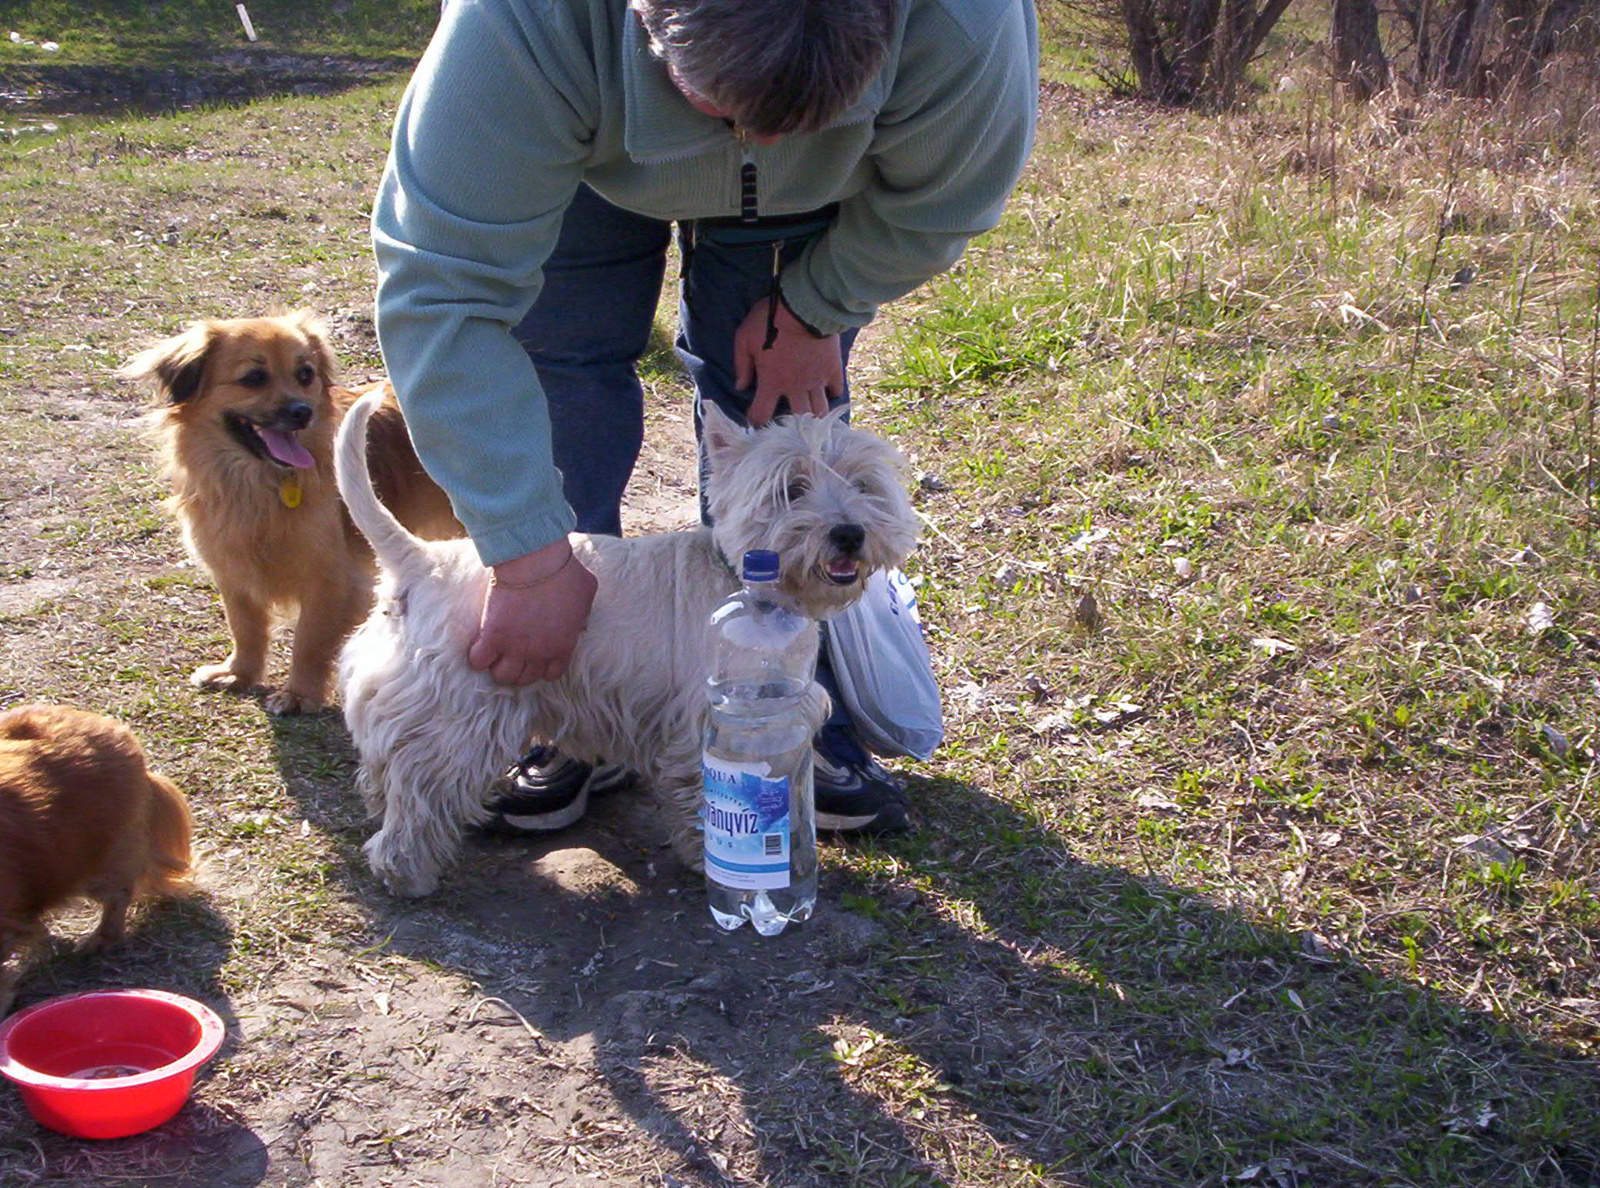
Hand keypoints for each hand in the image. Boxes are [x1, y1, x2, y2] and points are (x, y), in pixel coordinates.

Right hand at [467, 538, 596, 684]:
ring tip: (496, 654)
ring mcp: (515, 647)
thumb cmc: (564, 571)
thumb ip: (583, 611)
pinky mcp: (492, 636)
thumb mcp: (586, 592)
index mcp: (563, 645)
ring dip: (498, 667)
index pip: (551, 674)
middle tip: (512, 655)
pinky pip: (479, 661)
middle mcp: (539, 653)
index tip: (535, 658)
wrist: (535, 560)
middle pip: (524, 678)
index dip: (542, 668)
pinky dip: (477, 657)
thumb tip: (580, 615)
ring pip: (502, 676)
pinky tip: (481, 646)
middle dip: (519, 669)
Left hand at [733, 297, 843, 425]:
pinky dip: (831, 393)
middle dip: (792, 425)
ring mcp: (817, 380)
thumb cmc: (769, 320)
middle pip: (797, 420)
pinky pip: (836, 390)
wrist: (805, 305)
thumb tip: (740, 387)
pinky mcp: (833, 369)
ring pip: (819, 410)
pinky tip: (826, 390)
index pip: (761, 414)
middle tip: (788, 422)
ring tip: (810, 415)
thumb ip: (742, 365)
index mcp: (772, 382)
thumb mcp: (744, 338)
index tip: (755, 417)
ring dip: (814, 415)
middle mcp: (796, 388)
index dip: (756, 419)